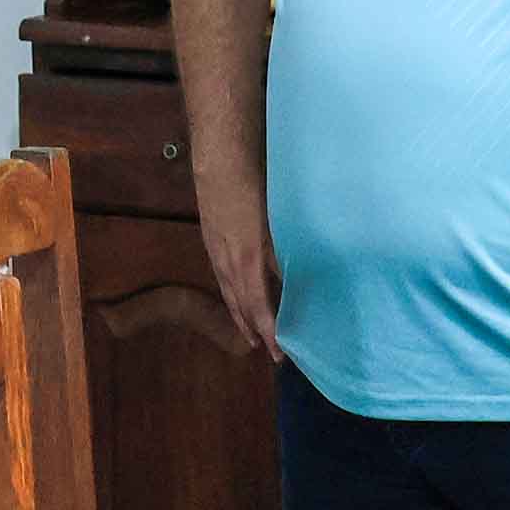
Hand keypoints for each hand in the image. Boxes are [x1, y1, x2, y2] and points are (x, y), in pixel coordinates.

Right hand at [198, 185, 285, 364]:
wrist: (221, 157)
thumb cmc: (255, 185)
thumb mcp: (277, 223)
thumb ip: (285, 254)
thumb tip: (298, 282)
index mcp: (247, 259)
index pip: (258, 307)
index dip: (269, 332)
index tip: (280, 353)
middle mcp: (228, 261)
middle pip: (241, 306)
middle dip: (255, 330)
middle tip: (269, 352)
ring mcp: (217, 250)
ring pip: (230, 293)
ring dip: (241, 316)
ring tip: (250, 334)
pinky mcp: (212, 238)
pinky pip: (222, 277)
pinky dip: (232, 294)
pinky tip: (237, 293)